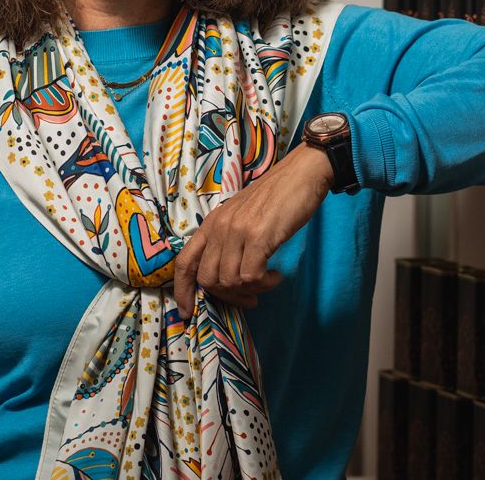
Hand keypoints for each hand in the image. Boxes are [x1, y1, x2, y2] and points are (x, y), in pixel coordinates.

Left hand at [172, 144, 334, 315]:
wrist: (302, 173)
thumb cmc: (276, 196)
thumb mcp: (241, 215)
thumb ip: (228, 239)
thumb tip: (225, 276)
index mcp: (211, 223)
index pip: (184, 262)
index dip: (183, 291)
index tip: (188, 312)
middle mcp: (219, 227)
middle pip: (208, 279)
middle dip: (228, 296)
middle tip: (249, 297)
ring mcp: (237, 231)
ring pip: (230, 281)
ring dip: (251, 289)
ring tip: (268, 280)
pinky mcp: (259, 237)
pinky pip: (252, 277)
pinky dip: (265, 283)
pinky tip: (276, 275)